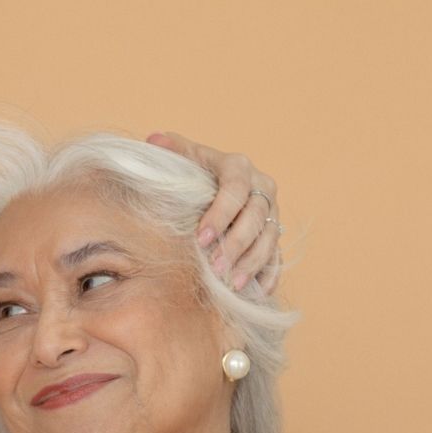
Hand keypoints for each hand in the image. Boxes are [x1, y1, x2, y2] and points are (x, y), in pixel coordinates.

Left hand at [147, 131, 282, 292]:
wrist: (220, 182)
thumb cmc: (197, 172)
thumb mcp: (186, 157)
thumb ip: (173, 150)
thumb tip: (154, 139)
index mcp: (239, 168)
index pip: (234, 190)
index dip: (220, 215)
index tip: (201, 238)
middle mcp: (262, 188)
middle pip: (255, 218)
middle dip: (236, 245)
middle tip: (216, 268)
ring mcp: (272, 212)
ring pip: (269, 239)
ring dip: (252, 263)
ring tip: (232, 284)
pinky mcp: (274, 233)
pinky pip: (277, 256)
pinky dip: (269, 275)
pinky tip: (256, 293)